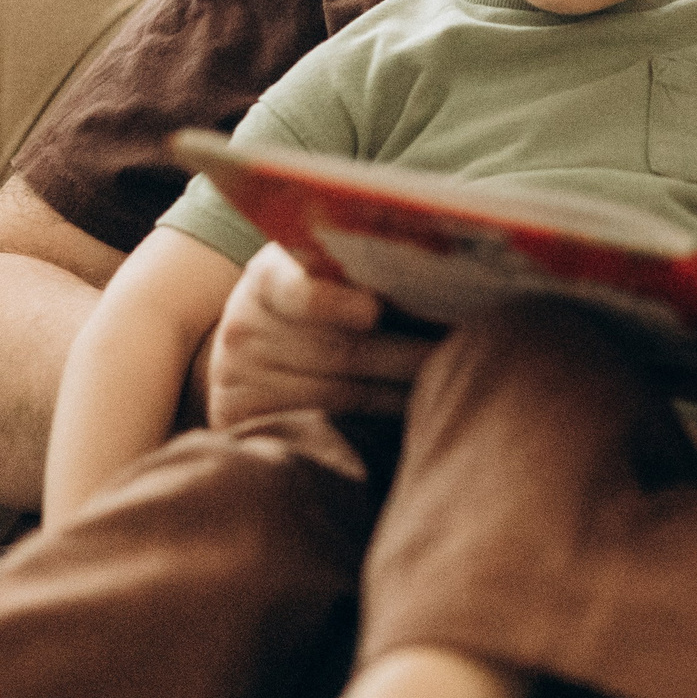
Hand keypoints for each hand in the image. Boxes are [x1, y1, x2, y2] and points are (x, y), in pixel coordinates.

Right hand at [205, 244, 436, 426]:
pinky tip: (408, 411)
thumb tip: (438, 271)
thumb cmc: (309, 298)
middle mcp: (245, 327)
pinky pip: (323, 428)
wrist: (250, 344)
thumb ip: (357, 269)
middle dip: (406, 354)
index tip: (373, 311)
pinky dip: (373, 422)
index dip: (335, 303)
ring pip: (339, 394)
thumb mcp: (317, 269)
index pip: (300, 292)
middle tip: (457, 352)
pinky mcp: (244, 420)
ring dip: (401, 391)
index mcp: (268, 278)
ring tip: (446, 381)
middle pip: (337, 351)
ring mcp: (239, 378)